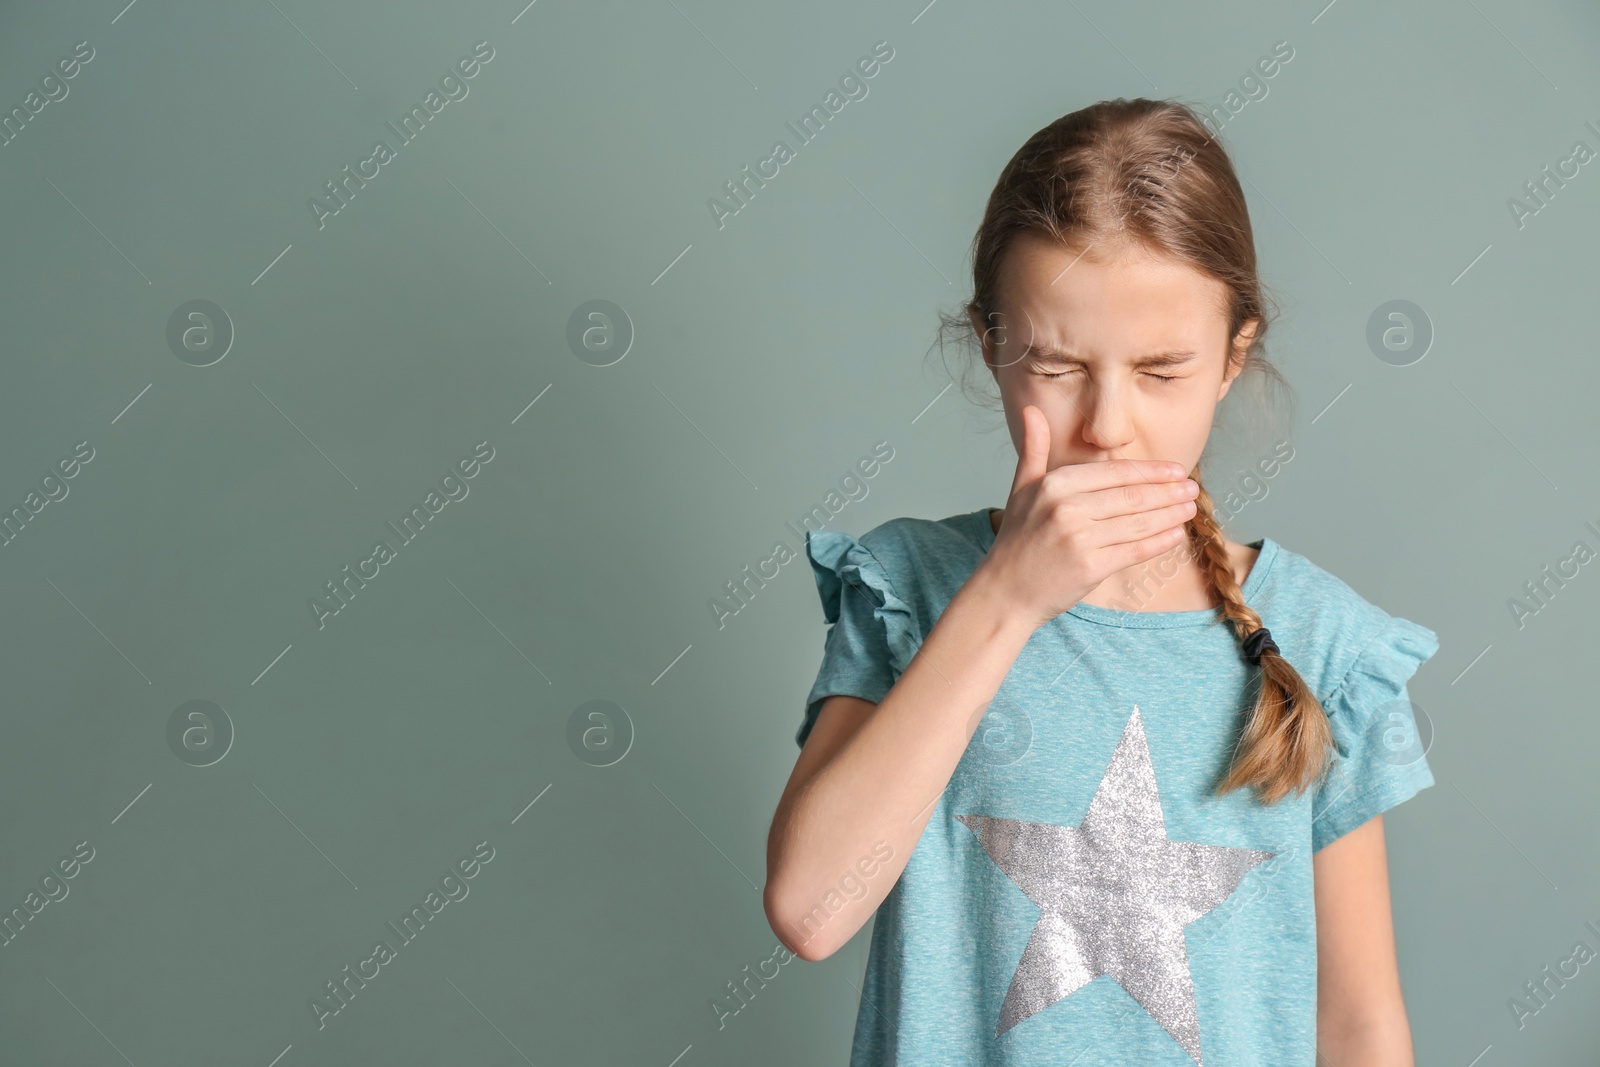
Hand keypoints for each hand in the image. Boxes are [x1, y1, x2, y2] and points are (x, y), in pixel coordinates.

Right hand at [976, 404, 1198, 629]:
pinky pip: (1135, 550)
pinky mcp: (1090, 567)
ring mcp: (1080, 538)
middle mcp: (1067, 508)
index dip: (1150, 471)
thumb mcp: (1021, 488)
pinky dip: (1160, 542)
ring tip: (1190, 508)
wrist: (1004, 592)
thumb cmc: (1017, 541)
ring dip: (1170, 515)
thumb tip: (1031, 410)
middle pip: (1131, 496)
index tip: (1175, 470)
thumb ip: (1034, 449)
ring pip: (1138, 522)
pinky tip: (1176, 535)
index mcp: (1055, 484)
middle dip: (1167, 492)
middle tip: (1191, 488)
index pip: (1114, 472)